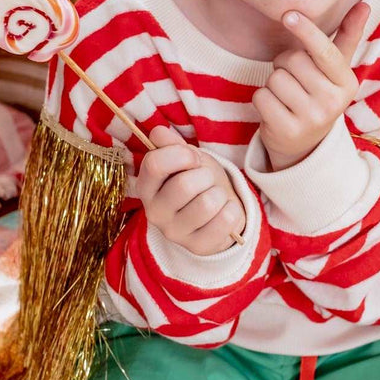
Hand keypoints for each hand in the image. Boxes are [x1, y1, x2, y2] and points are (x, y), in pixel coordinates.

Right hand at [136, 125, 245, 255]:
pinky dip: (232, 209)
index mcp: (146, 187)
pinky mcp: (198, 247)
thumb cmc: (199, 180)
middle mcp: (155, 213)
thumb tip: (158, 132)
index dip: (180, 154)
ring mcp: (176, 233)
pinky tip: (224, 211)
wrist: (216, 210)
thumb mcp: (185, 158)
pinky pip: (226, 220)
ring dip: (219, 193)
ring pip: (207, 203)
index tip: (193, 158)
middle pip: (184, 185)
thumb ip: (171, 144)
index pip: (154, 164)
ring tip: (215, 195)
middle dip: (204, 175)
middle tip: (206, 179)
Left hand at [253, 1, 369, 170]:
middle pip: (292, 60)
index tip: (289, 15)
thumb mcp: (336, 69)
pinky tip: (276, 110)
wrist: (306, 145)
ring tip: (286, 96)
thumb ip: (348, 36)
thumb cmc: (319, 94)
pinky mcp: (287, 131)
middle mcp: (333, 102)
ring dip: (273, 83)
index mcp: (347, 82)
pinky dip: (262, 99)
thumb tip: (365, 4)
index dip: (306, 31)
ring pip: (275, 78)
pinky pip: (261, 97)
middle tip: (295, 79)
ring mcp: (312, 119)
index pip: (325, 51)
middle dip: (286, 63)